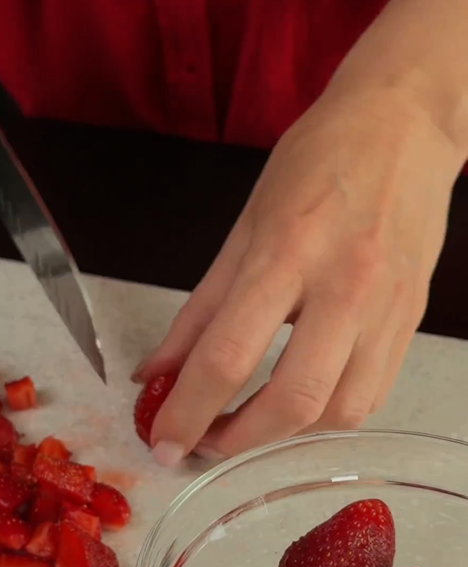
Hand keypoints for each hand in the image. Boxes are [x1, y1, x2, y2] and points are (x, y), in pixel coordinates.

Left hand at [133, 81, 463, 464]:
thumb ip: (199, 307)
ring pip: (339, 412)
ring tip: (246, 425)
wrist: (402, 126)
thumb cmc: (317, 162)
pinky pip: (371, 394)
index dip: (188, 410)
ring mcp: (386, 307)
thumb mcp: (244, 226)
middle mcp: (344, 285)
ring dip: (282, 435)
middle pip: (291, 400)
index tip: (163, 441)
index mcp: (287, 251)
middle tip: (203, 440)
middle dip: (235, 440)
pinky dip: (325, 415)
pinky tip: (297, 403)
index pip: (228, 354)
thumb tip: (157, 369)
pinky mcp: (410, 319)